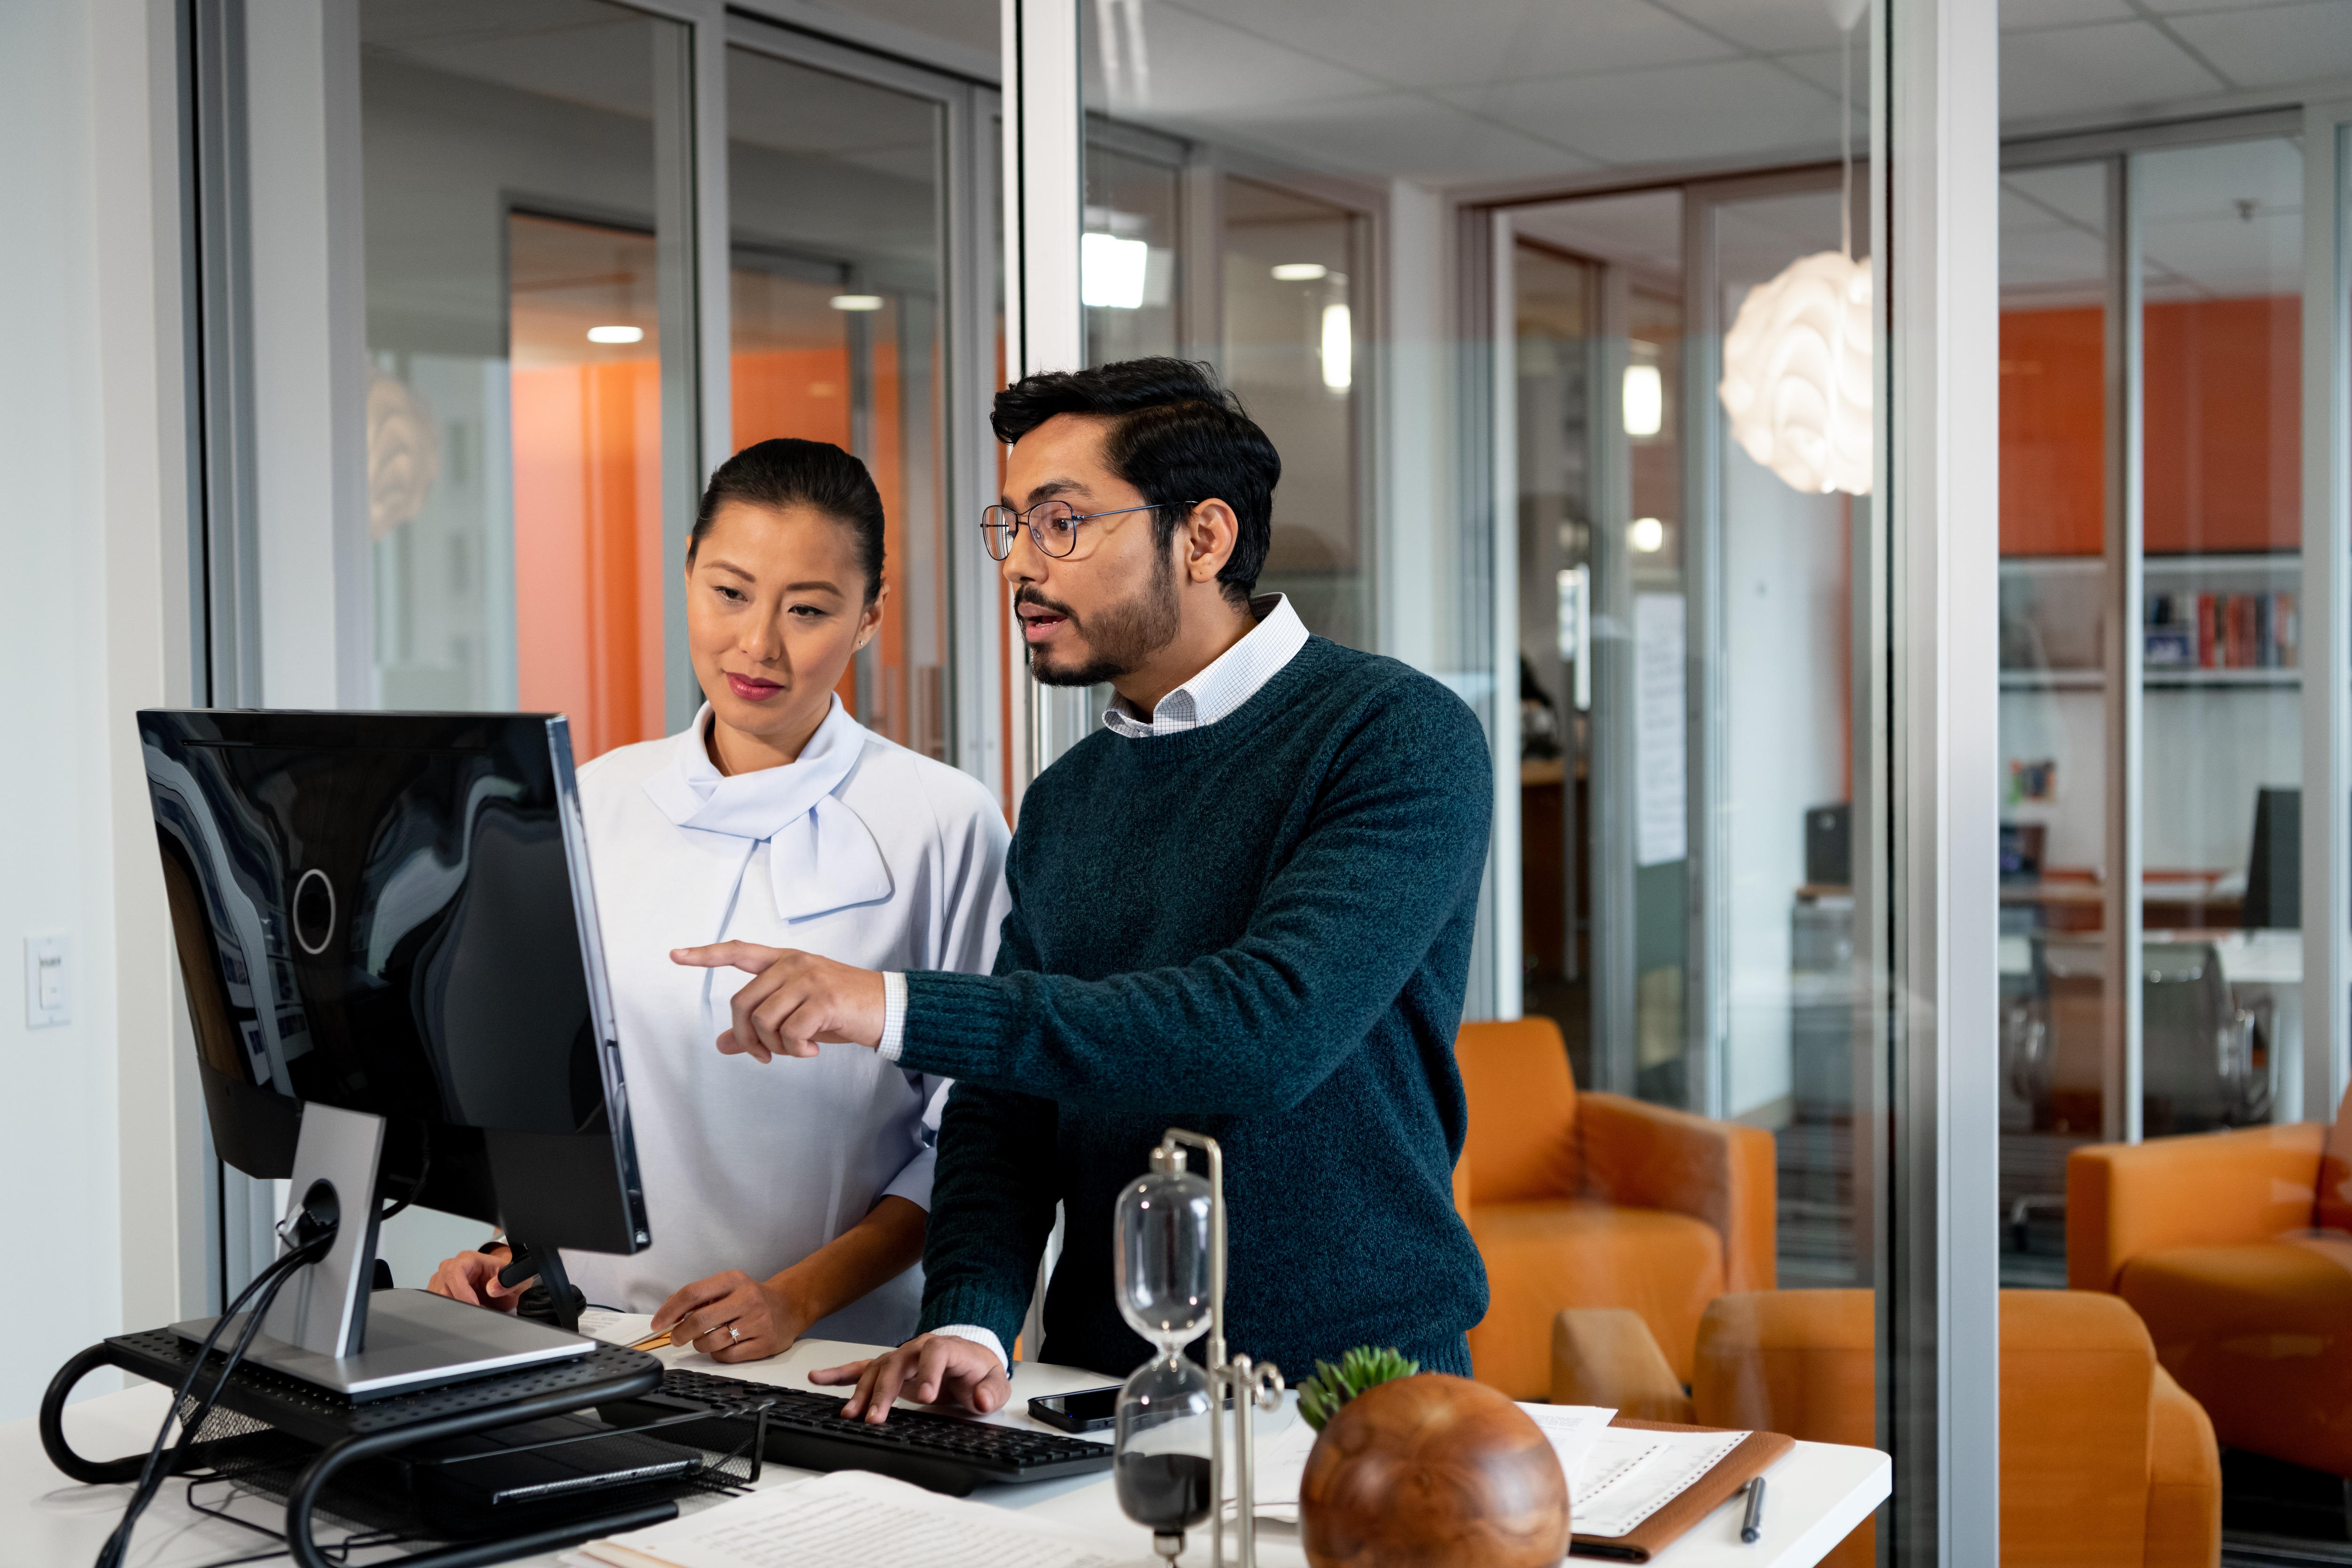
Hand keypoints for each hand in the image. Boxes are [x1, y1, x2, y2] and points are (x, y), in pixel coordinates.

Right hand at [428, 1245, 522, 1311]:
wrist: (503, 1286)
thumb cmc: (506, 1279)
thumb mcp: (517, 1281)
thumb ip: (508, 1283)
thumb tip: (492, 1288)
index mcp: (469, 1259)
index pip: (454, 1271)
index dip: (461, 1290)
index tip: (474, 1305)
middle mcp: (453, 1267)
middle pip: (442, 1286)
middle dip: (458, 1303)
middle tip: (475, 1313)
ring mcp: (444, 1279)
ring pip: (437, 1297)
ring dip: (454, 1309)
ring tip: (472, 1313)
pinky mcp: (441, 1292)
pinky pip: (437, 1303)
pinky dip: (448, 1312)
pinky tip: (462, 1314)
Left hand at [651, 1270, 805, 1363]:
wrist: (790, 1307)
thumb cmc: (751, 1298)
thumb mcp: (728, 1287)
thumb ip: (700, 1297)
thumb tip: (669, 1313)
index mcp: (734, 1280)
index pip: (693, 1293)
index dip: (670, 1310)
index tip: (658, 1323)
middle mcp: (747, 1299)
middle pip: (700, 1320)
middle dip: (680, 1333)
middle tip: (676, 1337)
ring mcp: (757, 1322)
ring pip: (712, 1342)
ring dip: (700, 1345)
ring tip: (705, 1340)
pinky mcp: (764, 1344)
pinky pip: (727, 1356)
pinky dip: (718, 1354)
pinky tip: (722, 1346)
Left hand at [669, 943, 885, 1059]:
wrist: (888, 1009)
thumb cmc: (842, 1011)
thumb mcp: (798, 1015)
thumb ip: (760, 1026)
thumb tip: (723, 1044)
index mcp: (785, 962)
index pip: (738, 952)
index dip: (705, 955)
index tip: (676, 955)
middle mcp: (793, 964)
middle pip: (742, 1003)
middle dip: (747, 1037)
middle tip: (764, 1055)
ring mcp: (808, 979)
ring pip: (763, 1020)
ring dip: (775, 1047)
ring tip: (798, 1050)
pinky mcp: (823, 999)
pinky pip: (790, 1032)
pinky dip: (796, 1050)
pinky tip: (812, 1051)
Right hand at [810, 1333, 1009, 1424]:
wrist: (968, 1361)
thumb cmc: (978, 1372)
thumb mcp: (995, 1382)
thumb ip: (991, 1392)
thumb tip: (980, 1399)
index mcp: (947, 1349)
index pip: (936, 1353)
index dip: (929, 1372)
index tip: (926, 1397)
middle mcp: (918, 1349)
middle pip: (897, 1363)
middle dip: (885, 1391)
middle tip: (876, 1418)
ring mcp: (901, 1358)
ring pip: (877, 1370)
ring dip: (862, 1392)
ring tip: (850, 1414)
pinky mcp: (889, 1369)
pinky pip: (861, 1368)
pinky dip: (839, 1373)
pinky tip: (818, 1378)